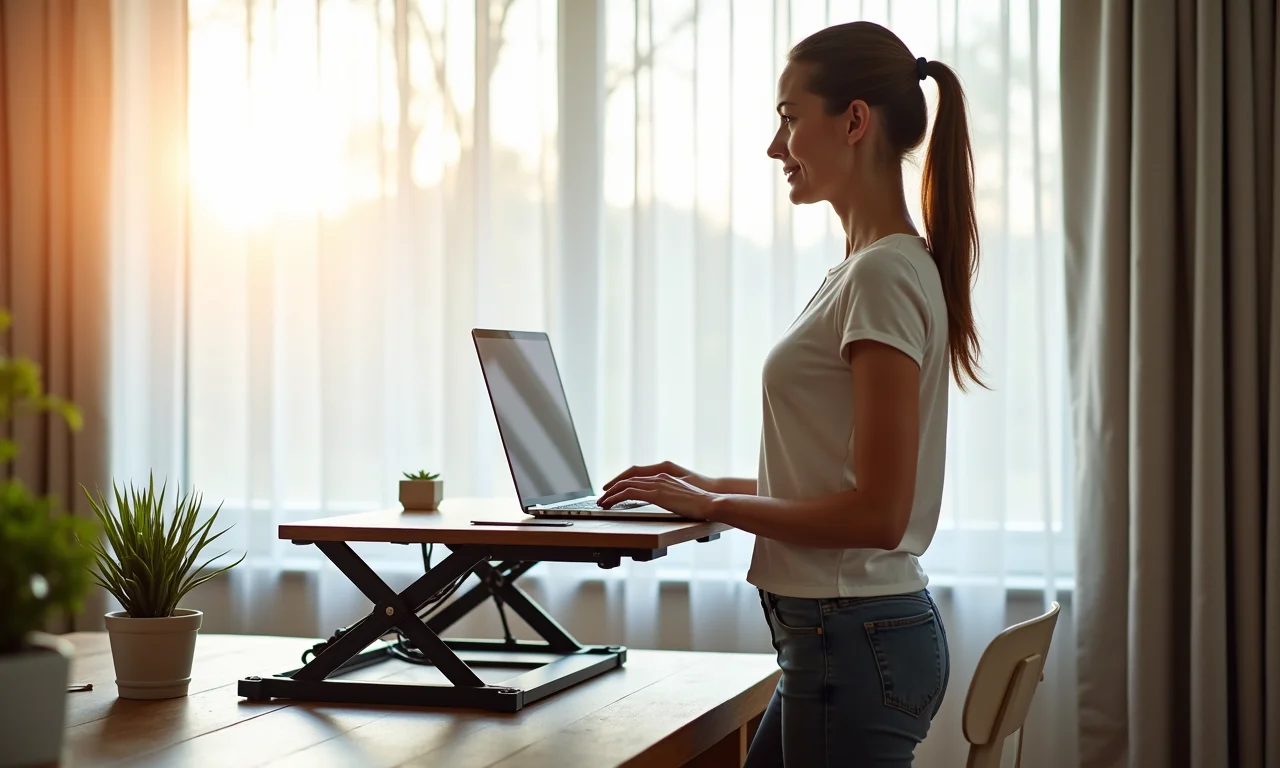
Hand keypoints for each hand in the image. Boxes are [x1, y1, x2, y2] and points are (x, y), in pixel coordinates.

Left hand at [603, 461, 717, 493]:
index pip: (637, 476)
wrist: (711, 502)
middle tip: (602, 497)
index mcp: (665, 476)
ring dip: (611, 494)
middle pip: (628, 478)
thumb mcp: (683, 496)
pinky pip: (629, 493)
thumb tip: (667, 502)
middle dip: (612, 488)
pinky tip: (610, 504)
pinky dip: (616, 498)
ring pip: (625, 485)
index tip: (613, 490)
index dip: (623, 482)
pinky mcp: (656, 494)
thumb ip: (672, 496)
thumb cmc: (701, 503)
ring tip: (602, 503)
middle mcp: (658, 477)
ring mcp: (657, 484)